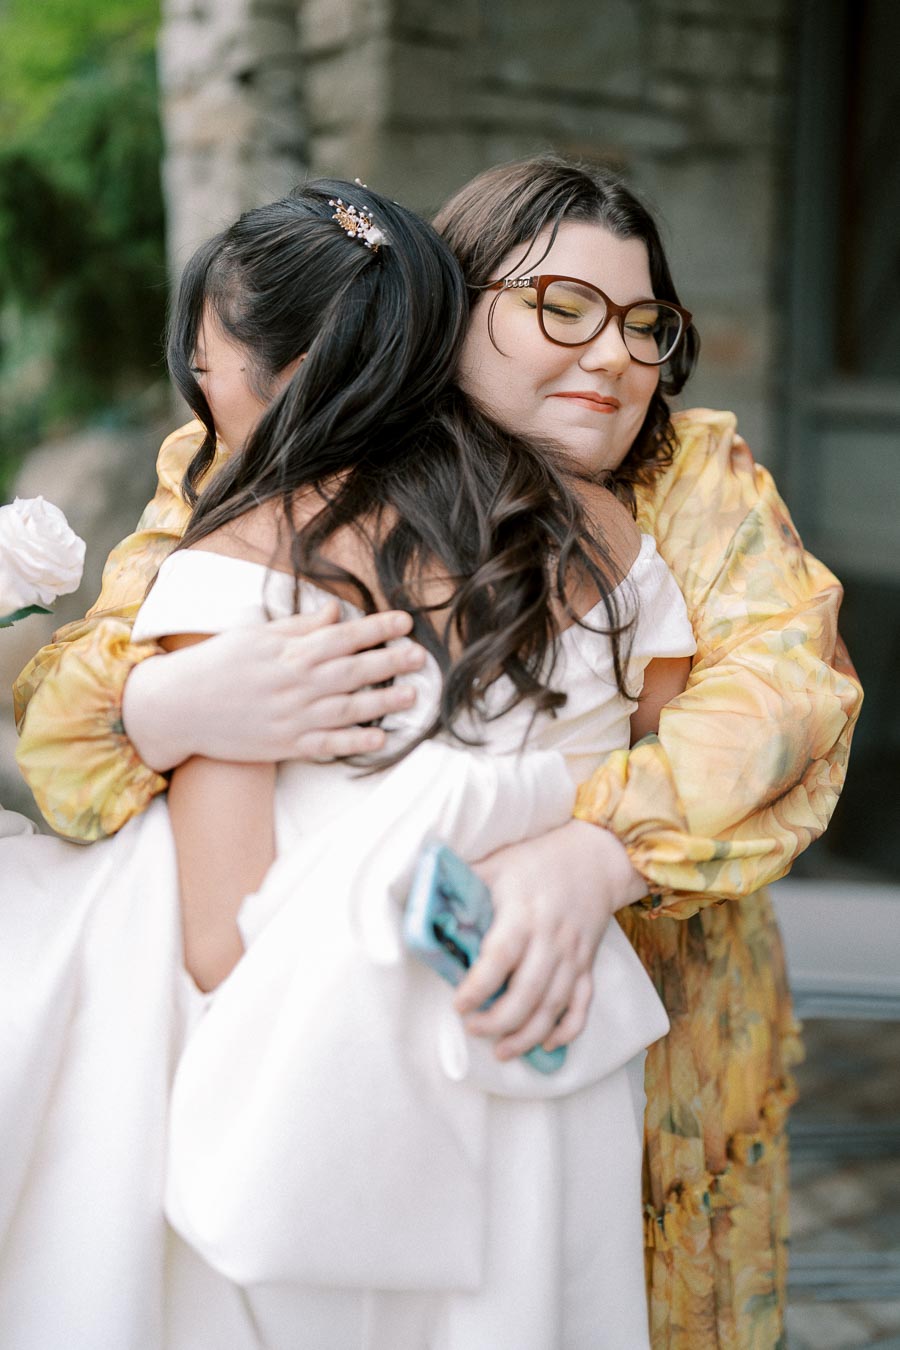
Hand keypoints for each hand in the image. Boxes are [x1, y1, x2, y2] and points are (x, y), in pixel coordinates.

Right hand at [123, 603, 424, 770]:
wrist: (180, 707)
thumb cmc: (217, 664)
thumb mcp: (256, 635)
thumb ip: (299, 626)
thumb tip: (335, 612)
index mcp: (289, 652)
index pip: (343, 636)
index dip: (377, 629)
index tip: (405, 622)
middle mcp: (296, 684)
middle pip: (354, 671)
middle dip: (391, 662)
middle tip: (420, 656)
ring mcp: (293, 717)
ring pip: (349, 709)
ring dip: (383, 702)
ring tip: (412, 695)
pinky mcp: (286, 746)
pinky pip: (328, 745)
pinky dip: (355, 742)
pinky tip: (380, 738)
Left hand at [453, 820, 647, 1060]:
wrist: (594, 858)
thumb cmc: (535, 862)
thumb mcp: (496, 863)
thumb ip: (462, 883)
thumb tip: (422, 899)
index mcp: (523, 913)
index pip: (501, 956)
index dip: (479, 985)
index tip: (458, 1004)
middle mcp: (551, 938)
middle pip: (528, 990)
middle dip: (500, 1020)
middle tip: (473, 1029)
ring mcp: (573, 954)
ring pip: (554, 1005)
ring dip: (528, 1035)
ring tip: (501, 1051)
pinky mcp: (588, 964)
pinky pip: (583, 1003)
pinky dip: (568, 1029)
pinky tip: (547, 1045)